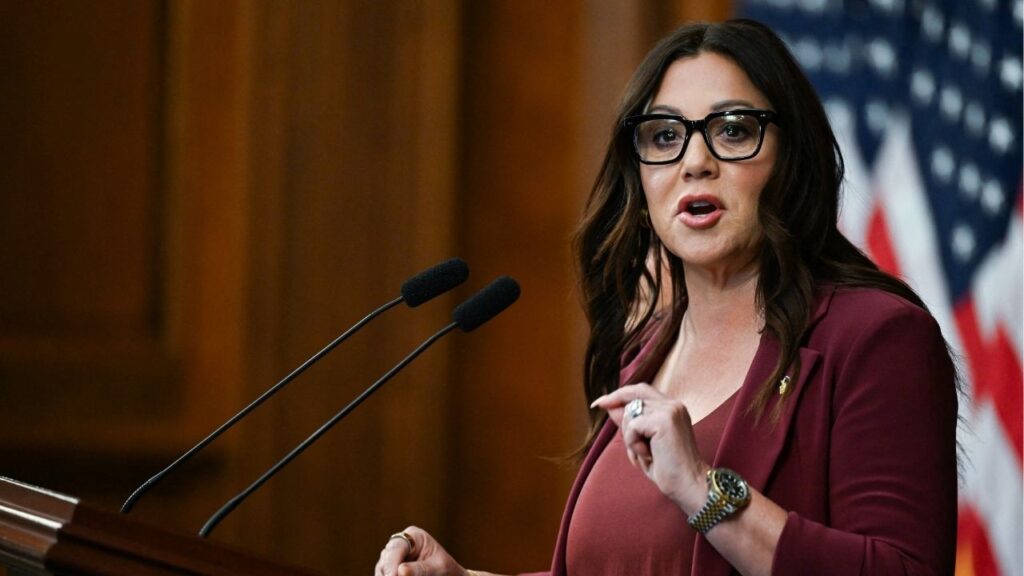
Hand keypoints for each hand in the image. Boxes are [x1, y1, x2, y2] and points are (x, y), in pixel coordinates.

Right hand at [374, 526, 466, 575]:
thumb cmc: (447, 570)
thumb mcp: (439, 568)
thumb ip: (421, 569)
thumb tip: (400, 571)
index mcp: (413, 536)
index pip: (396, 548)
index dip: (392, 564)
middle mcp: (400, 544)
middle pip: (386, 558)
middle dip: (389, 573)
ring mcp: (393, 557)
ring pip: (382, 569)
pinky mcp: (390, 570)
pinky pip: (383, 575)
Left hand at [591, 383, 709, 513]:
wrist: (688, 484)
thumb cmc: (668, 468)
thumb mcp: (643, 442)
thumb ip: (629, 422)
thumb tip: (609, 405)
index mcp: (671, 408)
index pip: (640, 390)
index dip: (619, 394)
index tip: (600, 402)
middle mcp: (672, 404)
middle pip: (631, 400)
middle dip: (624, 424)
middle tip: (637, 449)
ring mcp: (669, 410)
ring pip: (629, 414)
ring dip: (631, 438)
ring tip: (648, 454)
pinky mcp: (664, 420)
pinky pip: (632, 426)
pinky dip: (633, 443)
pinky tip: (649, 455)